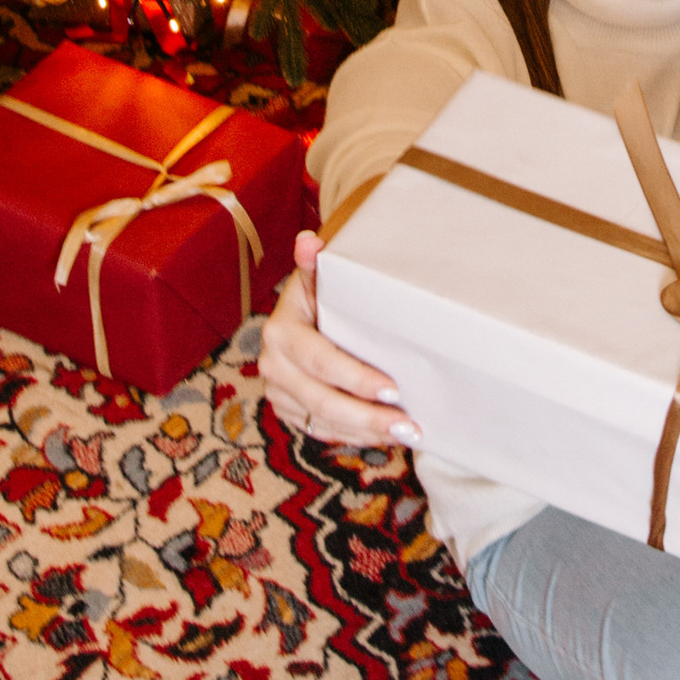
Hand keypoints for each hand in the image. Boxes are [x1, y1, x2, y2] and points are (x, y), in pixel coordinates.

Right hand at [259, 230, 420, 453]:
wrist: (301, 315)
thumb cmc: (320, 294)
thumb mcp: (318, 277)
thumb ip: (316, 263)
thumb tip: (309, 241)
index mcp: (280, 331)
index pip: (320, 361)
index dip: (356, 378)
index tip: (393, 389)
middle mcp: (271, 365)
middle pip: (322, 400)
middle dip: (368, 417)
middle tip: (408, 425)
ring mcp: (277, 392)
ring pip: (323, 422)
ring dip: (366, 432)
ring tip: (406, 434)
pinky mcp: (287, 411)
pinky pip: (321, 431)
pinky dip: (354, 437)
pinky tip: (385, 438)